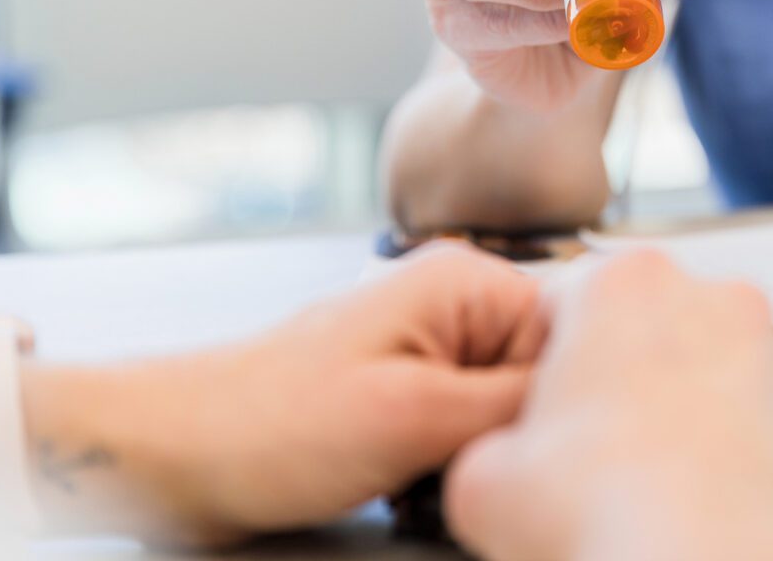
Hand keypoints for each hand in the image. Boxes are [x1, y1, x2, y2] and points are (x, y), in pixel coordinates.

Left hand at [19, 243, 542, 546]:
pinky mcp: (410, 397)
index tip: (537, 446)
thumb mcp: (415, 417)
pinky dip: (455, 469)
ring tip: (432, 480)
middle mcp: (455, 307)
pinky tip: (419, 490)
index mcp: (465, 282)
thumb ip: (517, 403)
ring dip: (485, 458)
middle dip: (518, 433)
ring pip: (509, 413)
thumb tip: (602, 398)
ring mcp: (431, 352)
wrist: (170, 456)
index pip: (576, 333)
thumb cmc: (268, 425)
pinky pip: (468, 434)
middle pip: (544, 375)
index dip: (567, 397)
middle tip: (466, 467)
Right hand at [445, 252, 772, 560]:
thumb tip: (503, 459)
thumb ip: (491, 439)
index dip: (544, 355)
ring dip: (681, 406)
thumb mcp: (483, 477)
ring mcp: (772, 358)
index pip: (566, 296)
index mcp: (626, 283)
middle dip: (621, 371)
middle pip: (647, 322)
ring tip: (644, 482)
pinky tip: (696, 499)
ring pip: (709, 367)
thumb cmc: (601, 519)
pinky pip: (757, 420)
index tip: (540, 400)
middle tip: (588, 445)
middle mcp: (712, 300)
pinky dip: (732, 448)